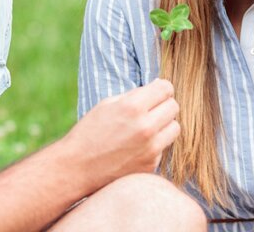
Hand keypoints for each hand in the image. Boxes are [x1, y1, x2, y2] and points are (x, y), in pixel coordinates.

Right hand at [64, 79, 179, 188]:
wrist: (77, 168)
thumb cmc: (90, 132)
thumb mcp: (107, 104)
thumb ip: (134, 94)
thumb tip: (158, 86)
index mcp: (133, 107)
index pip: (166, 88)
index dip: (161, 88)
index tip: (156, 92)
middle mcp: (146, 127)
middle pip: (174, 106)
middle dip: (164, 105)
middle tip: (151, 109)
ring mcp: (151, 148)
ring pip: (175, 127)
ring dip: (165, 124)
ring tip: (148, 126)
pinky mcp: (151, 164)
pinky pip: (164, 147)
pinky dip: (156, 144)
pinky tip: (138, 145)